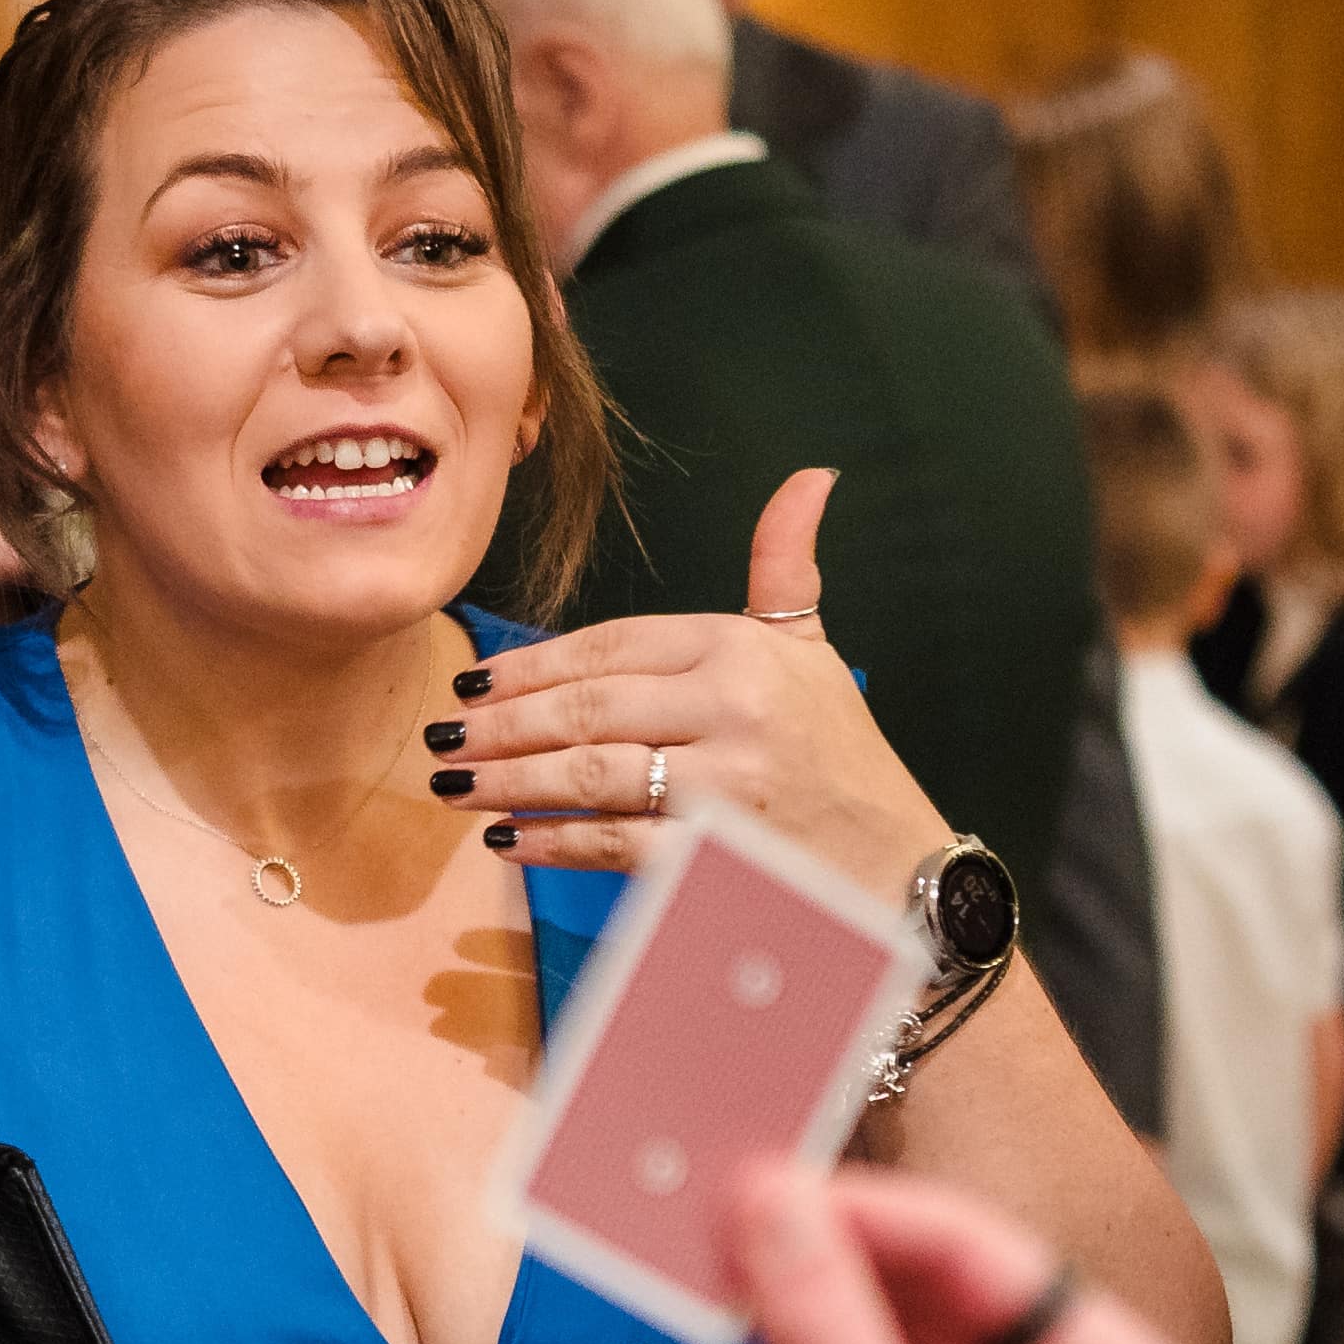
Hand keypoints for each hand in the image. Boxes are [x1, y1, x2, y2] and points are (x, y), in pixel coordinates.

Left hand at [432, 471, 948, 891]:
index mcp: (742, 650)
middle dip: (503, 724)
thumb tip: (809, 477)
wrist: (900, 866)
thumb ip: (786, 566)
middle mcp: (732, 709)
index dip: (534, 664)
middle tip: (444, 736)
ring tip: (454, 784)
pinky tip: (508, 840)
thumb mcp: (815, 651)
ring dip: (510, 781)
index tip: (477, 682)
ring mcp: (723, 787)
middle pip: (587, 708)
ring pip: (587, 775)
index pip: (613, 646)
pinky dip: (553, 842)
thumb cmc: (840, 754)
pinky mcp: (715, 860)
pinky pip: (612, 843)